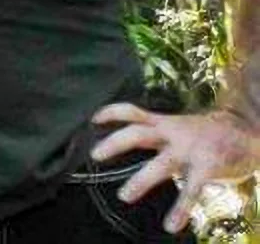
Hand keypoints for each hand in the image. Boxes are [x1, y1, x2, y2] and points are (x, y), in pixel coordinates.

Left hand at [93, 102, 259, 233]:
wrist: (247, 131)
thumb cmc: (209, 134)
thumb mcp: (180, 128)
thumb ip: (159, 134)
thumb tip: (131, 144)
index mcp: (165, 123)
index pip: (132, 111)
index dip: (111, 112)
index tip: (92, 119)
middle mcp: (173, 133)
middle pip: (138, 133)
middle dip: (115, 143)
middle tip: (95, 155)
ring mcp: (189, 150)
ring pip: (160, 164)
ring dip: (140, 180)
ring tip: (124, 196)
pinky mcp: (207, 166)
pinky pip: (191, 189)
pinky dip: (181, 207)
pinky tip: (171, 225)